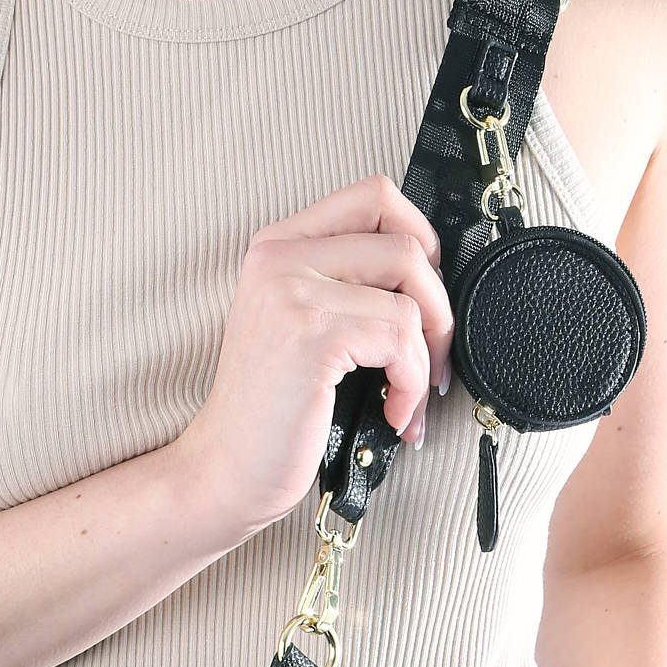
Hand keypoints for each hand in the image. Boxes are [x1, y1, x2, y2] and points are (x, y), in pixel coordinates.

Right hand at [167, 173, 453, 539]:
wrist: (226, 470)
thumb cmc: (271, 412)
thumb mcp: (302, 327)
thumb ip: (348, 286)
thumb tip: (433, 277)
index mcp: (278, 246)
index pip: (375, 196)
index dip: (422, 238)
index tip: (424, 295)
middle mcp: (280, 257)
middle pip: (406, 242)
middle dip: (439, 307)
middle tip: (428, 356)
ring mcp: (293, 291)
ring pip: (411, 295)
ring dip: (427, 355)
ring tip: (408, 394)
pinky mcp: (311, 332)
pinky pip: (401, 339)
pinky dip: (411, 384)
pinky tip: (393, 413)